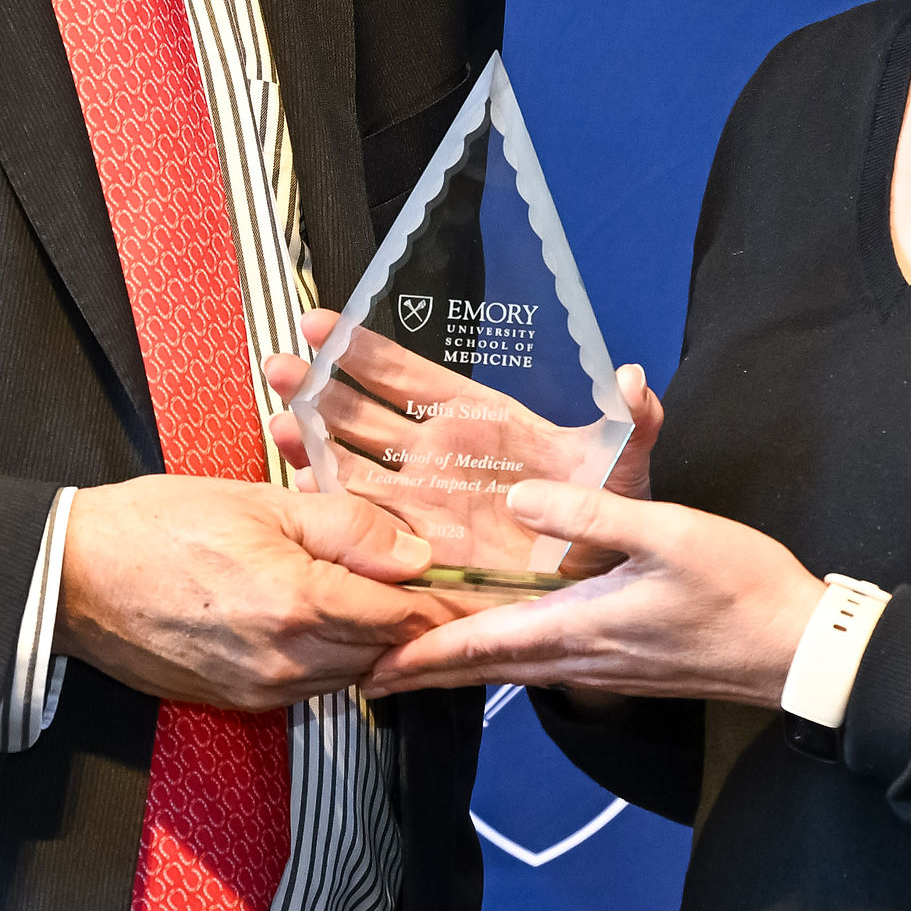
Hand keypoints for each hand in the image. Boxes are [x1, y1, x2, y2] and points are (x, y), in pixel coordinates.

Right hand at [53, 474, 452, 709]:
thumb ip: (348, 528)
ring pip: (351, 675)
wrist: (73, 578)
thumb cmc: (158, 525)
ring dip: (369, 641)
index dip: (441, 597)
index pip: (404, 616)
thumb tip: (416, 554)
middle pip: (386, 653)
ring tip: (374, 596)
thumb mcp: (262, 501)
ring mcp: (261, 690)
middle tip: (429, 584)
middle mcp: (287, 660)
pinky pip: (309, 688)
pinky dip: (329, 658)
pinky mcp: (238, 703)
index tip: (465, 580)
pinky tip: (322, 621)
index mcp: (299, 602)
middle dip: (410, 620)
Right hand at [263, 315, 663, 583]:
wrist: (596, 586)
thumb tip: (635, 380)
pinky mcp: (413, 548)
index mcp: (480, 421)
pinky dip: (329, 509)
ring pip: (353, 464)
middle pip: (365, 413)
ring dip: (312, 442)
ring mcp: (420, 501)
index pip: (413, 377)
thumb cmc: (608, 517)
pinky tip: (299, 494)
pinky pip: (362, 524)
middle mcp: (439, 456)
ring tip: (276, 424)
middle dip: (320, 388)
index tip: (323, 324)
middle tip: (279, 367)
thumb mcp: (624, 467)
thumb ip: (634, 423)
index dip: (368, 351)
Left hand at [357, 482, 819, 704]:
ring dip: (458, 666)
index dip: (418, 658)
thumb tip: (519, 494)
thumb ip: (592, 514)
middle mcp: (580, 658)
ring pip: (510, 670)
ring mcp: (602, 667)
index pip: (479, 647)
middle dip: (422, 670)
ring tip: (414, 658)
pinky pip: (541, 665)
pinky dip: (502, 658)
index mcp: (579, 627)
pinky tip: (498, 643)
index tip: (367, 668)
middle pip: (482, 669)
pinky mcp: (622, 665)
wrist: (798, 649)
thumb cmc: (740, 588)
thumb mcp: (669, 533)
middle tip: (366, 670)